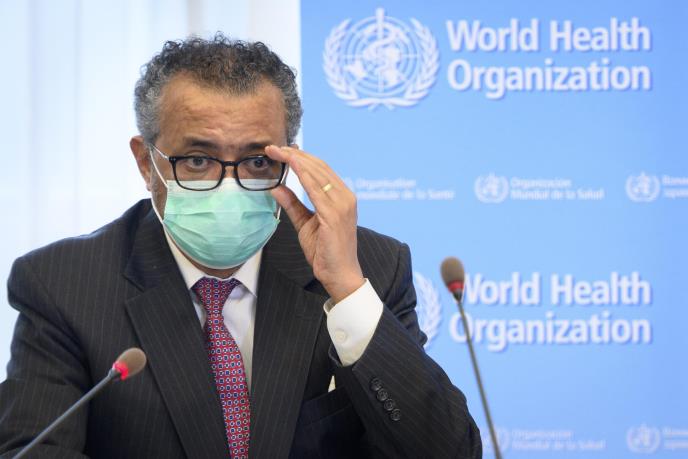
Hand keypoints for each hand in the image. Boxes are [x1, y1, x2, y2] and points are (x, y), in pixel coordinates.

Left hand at [265, 145, 363, 302]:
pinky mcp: (334, 215)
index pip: (320, 169)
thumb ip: (293, 204)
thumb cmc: (325, 251)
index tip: (282, 150)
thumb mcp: (305, 223)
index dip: (300, 157)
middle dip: (295, 154)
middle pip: (319, 166)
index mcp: (341, 197)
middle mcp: (345, 197)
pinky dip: (302, 174)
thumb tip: (276, 187)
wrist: (340, 274)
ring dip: (296, 160)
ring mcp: (342, 205)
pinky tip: (290, 165)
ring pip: (317, 173)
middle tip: (274, 147)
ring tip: (277, 151)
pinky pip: (316, 189)